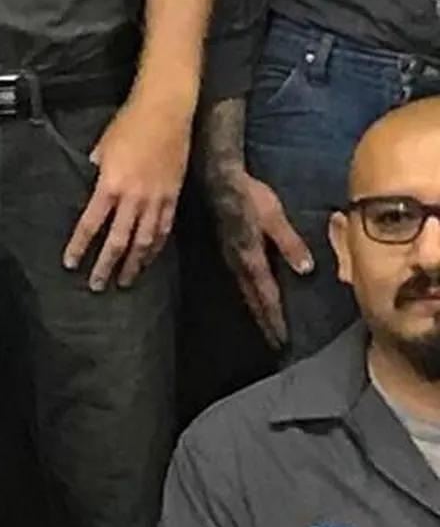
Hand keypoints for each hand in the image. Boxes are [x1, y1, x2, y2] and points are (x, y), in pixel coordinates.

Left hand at [62, 92, 191, 290]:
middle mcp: (133, 197)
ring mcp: (156, 199)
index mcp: (110, 185)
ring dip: (133, 263)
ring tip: (124, 281)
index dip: (80, 246)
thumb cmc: (129, 125)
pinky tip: (148, 259)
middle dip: (106, 265)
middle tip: (97, 285)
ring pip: (144, 241)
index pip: (91, 224)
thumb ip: (95, 172)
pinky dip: (155, 247)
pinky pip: (164, 229)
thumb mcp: (102, 148)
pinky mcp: (174, 196)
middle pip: (118, 241)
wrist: (166, 111)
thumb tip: (92, 189)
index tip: (71, 264)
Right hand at [204, 151, 311, 349]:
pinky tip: (255, 299)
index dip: (275, 318)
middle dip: (266, 323)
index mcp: (251, 258)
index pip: (266, 295)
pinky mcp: (231, 253)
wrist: (220, 182)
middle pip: (254, 301)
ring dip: (258, 313)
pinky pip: (242, 283)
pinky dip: (251, 298)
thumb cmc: (250, 197)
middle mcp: (239, 265)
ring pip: (247, 294)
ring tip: (267, 329)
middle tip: (276, 345)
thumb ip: (289, 244)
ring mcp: (232, 260)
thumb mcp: (274, 218)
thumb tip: (306, 270)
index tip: (283, 339)